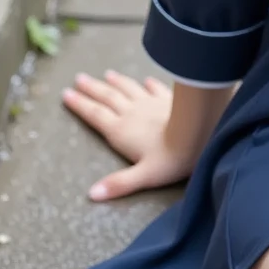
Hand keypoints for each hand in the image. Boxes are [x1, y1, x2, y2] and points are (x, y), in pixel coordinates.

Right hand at [61, 69, 194, 199]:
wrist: (202, 132)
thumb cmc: (172, 158)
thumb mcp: (143, 176)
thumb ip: (118, 184)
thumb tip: (92, 194)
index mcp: (121, 130)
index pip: (96, 115)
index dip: (80, 105)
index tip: (66, 94)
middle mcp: (133, 112)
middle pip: (108, 97)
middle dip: (92, 88)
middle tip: (79, 78)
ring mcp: (151, 102)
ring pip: (129, 89)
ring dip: (116, 82)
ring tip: (106, 74)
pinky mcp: (169, 98)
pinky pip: (155, 88)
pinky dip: (148, 83)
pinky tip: (146, 79)